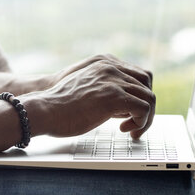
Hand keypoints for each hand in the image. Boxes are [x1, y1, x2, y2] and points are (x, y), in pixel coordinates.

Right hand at [22, 55, 154, 138]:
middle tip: (134, 124)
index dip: (139, 95)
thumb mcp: (87, 89)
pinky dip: (141, 123)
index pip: (139, 75)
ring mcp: (114, 81)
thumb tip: (125, 108)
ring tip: (132, 131)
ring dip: (145, 118)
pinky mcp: (114, 97)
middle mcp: (112, 67)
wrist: (45, 110)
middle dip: (145, 108)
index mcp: (105, 63)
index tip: (131, 112)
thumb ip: (106, 91)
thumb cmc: (60, 105)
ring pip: (149, 98)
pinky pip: (143, 109)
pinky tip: (126, 130)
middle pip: (147, 85)